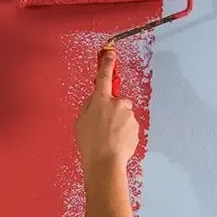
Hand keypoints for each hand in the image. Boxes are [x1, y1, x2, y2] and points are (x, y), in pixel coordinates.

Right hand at [75, 49, 138, 174]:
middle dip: (112, 110)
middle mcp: (118, 104)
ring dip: (117, 124)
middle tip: (102, 126)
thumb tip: (94, 100)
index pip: (104, 77)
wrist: (105, 162)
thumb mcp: (80, 122)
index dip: (107, 64)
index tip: (110, 54)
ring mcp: (129, 116)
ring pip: (123, 116)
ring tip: (107, 139)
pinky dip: (122, 134)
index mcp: (101, 100)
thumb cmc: (89, 143)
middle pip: (117, 102)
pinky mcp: (136, 128)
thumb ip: (88, 107)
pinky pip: (128, 128)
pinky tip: (114, 144)